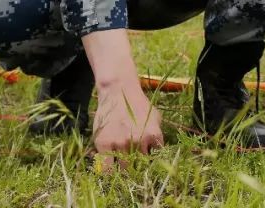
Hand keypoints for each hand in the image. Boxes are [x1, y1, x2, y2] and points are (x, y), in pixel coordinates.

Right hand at [81, 29, 162, 168]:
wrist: (118, 91)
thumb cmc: (138, 105)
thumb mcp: (155, 119)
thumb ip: (157, 138)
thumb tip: (160, 157)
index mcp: (153, 135)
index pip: (156, 162)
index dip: (152, 169)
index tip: (149, 173)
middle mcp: (138, 140)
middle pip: (140, 168)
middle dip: (138, 172)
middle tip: (134, 172)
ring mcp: (120, 142)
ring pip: (124, 170)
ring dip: (124, 172)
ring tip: (123, 170)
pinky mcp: (103, 143)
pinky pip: (106, 168)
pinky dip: (109, 172)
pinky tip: (110, 170)